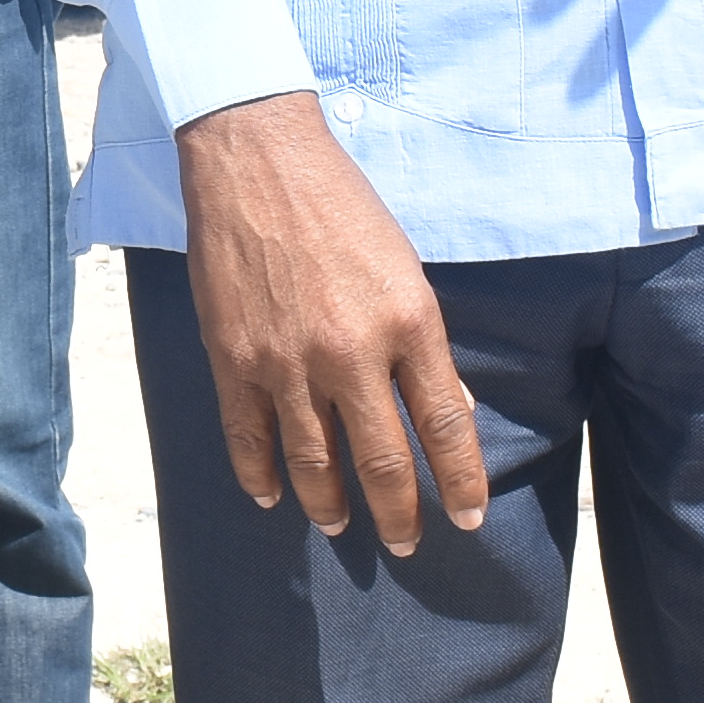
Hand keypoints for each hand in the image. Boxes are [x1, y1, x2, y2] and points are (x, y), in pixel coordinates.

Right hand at [174, 91, 485, 551]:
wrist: (256, 160)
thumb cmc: (341, 206)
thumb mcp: (405, 268)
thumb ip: (426, 344)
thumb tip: (450, 410)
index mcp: (409, 322)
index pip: (445, 426)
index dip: (460, 481)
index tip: (468, 517)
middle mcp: (352, 351)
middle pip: (382, 460)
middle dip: (399, 513)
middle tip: (406, 542)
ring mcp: (288, 361)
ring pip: (313, 462)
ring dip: (329, 505)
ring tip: (338, 526)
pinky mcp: (235, 358)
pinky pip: (249, 438)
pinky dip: (260, 475)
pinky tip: (272, 497)